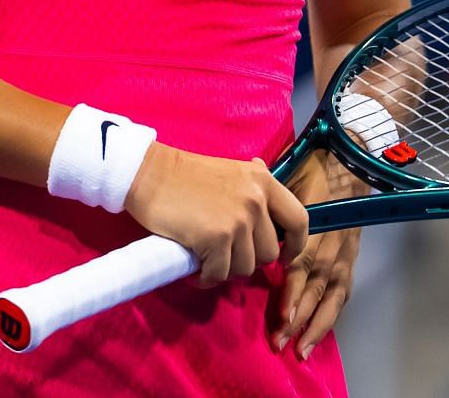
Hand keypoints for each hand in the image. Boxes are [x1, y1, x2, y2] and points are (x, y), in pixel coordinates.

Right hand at [124, 145, 309, 287]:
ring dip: (225, 270)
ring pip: (245, 268)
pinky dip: (206, 278)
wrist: (149, 174)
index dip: (294, 245)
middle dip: (247, 261)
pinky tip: (194, 270)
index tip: (282, 256)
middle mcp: (256, 200)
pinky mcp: (216, 238)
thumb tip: (268, 203)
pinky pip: (219, 274)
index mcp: (264, 181)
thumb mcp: (231, 171)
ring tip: (206, 260)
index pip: (299, 220)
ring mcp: (238, 219)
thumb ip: (252, 188)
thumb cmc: (185, 176)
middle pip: (269, 252)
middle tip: (224, 256)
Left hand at [269, 151, 366, 358]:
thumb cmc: (311, 167)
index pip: (305, 262)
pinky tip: (316, 335)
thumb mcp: (287, 176)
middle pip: (318, 286)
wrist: (347, 160)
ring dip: (317, 325)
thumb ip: (267, 199)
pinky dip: (330, 315)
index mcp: (317, 223)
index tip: (282, 314)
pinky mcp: (351, 258)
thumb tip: (239, 216)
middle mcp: (334, 243)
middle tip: (280, 341)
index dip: (294, 290)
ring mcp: (345, 253)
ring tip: (299, 349)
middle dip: (300, 316)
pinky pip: (342, 292)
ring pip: (333, 295)